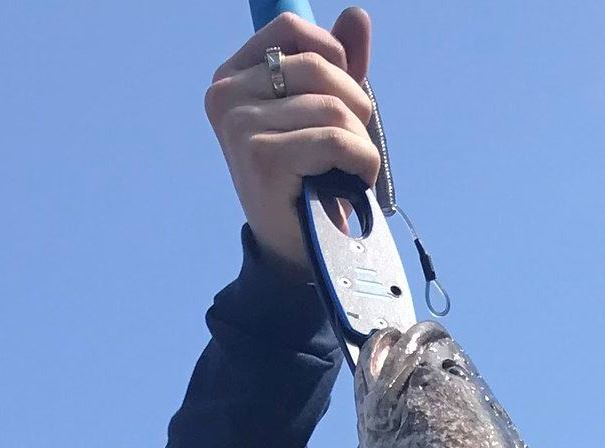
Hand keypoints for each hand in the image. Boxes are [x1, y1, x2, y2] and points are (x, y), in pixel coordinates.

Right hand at [204, 7, 378, 280]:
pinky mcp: (262, 157)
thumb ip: (340, 65)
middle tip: (354, 147)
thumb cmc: (313, 181)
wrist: (301, 251)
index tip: (345, 99)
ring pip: (333, 106)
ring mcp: (239, 125)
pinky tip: (354, 182)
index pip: (292, 28)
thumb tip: (358, 15)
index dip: (335, 56)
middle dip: (357, 107)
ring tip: (351, 170)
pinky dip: (361, 161)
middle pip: (319, 66)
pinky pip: (335, 139)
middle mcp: (226, 95)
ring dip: (361, 142)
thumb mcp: (326, 115)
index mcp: (233, 76)